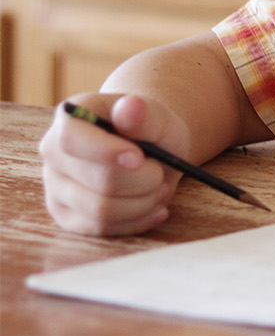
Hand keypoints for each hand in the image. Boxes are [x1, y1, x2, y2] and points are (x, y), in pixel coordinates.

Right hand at [40, 93, 194, 235]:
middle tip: (161, 171)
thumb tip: (130, 106)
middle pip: (99, 181)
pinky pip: (101, 229)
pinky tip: (154, 207)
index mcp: (70, 117)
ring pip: (102, 210)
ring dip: (144, 202)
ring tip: (159, 187)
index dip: (107, 152)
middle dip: (144, 180)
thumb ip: (143, 114)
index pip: (71, 139)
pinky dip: (136, 221)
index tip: (139, 157)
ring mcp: (55, 186)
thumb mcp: (157, 116)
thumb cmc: (150, 130)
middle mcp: (53, 152)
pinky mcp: (66, 215)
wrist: (150, 152)